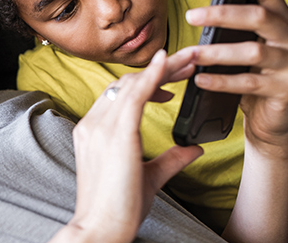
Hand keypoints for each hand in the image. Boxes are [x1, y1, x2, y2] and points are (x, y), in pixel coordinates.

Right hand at [65, 49, 203, 242]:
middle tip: (189, 61)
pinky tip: (168, 63)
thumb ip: (170, 159)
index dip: (147, 83)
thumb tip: (194, 148)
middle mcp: (93, 124)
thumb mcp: (149, 178)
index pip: (120, 95)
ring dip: (163, 69)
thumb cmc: (119, 209)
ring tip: (190, 61)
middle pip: (126, 84)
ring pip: (132, 84)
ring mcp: (100, 127)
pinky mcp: (114, 134)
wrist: (101, 229)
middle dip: (159, 70)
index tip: (171, 84)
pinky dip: (152, 76)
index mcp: (94, 132)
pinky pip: (134, 95)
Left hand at [184, 0, 287, 155]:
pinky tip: (201, 80)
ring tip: (191, 53)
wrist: (275, 121)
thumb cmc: (255, 78)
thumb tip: (201, 9)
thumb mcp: (247, 48)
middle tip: (191, 15)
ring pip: (253, 51)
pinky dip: (222, 81)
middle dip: (222, 14)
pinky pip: (250, 83)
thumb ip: (235, 28)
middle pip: (260, 17)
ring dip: (216, 52)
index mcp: (285, 22)